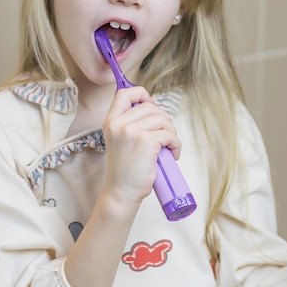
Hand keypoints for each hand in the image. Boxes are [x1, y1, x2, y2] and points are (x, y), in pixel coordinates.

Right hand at [102, 86, 181, 205]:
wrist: (122, 192)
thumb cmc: (125, 169)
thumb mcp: (119, 140)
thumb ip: (129, 123)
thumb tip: (151, 108)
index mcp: (110, 121)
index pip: (124, 93)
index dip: (141, 94)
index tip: (150, 105)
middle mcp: (118, 124)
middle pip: (150, 107)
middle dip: (163, 120)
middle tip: (164, 136)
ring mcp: (131, 132)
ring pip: (162, 119)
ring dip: (171, 133)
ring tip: (168, 146)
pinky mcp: (146, 142)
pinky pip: (170, 135)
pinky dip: (176, 144)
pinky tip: (172, 154)